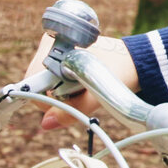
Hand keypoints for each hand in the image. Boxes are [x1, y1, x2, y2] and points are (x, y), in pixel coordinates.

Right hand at [24, 32, 138, 132]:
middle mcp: (49, 44)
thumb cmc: (118, 72)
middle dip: (56, 98)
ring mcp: (52, 49)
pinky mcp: (58, 56)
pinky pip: (50, 80)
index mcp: (55, 45)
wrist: (134, 61)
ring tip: (84, 88)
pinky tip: (80, 85)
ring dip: (60, 94)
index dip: (48, 99)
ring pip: (43, 85)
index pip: (33, 83)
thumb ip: (71, 111)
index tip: (69, 101)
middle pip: (36, 85)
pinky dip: (63, 88)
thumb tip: (46, 124)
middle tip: (81, 95)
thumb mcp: (97, 94)